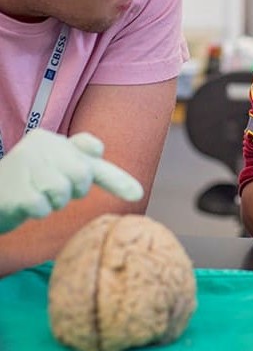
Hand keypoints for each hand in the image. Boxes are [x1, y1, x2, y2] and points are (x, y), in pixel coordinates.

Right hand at [0, 128, 143, 232]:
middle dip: (75, 191)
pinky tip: (24, 204)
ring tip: (37, 196)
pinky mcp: (13, 189)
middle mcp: (37, 144)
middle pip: (82, 176)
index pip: (92, 149)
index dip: (112, 175)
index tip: (136, 193)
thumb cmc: (32, 183)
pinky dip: (38, 212)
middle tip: (55, 191)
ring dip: (54, 203)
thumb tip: (140, 191)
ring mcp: (22, 164)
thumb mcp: (61, 168)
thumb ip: (91, 166)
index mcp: (51, 138)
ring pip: (63, 194)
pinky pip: (43, 208)